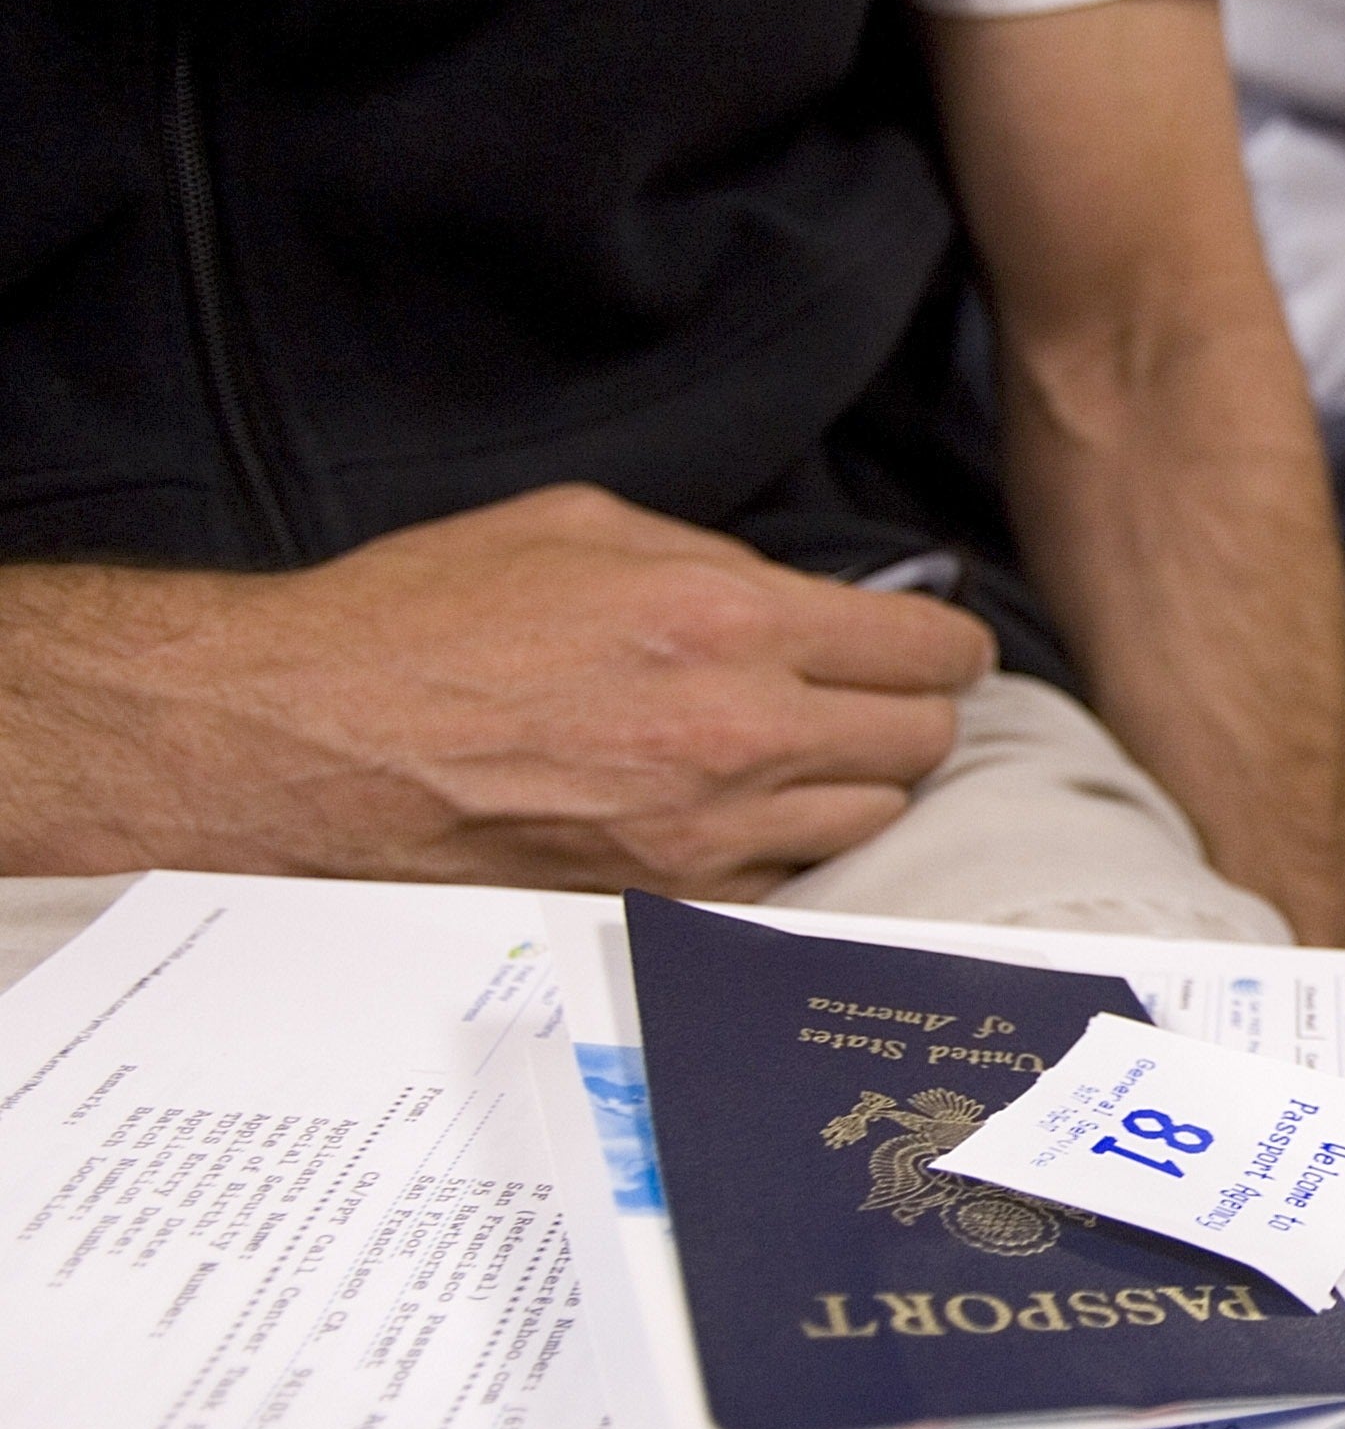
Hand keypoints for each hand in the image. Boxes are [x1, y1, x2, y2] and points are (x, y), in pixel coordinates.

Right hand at [0, 486, 993, 897]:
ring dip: (857, 785)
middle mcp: (739, 736)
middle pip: (920, 744)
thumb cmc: (425, 621)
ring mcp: (706, 832)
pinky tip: (747, 813)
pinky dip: (787, 847)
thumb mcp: (582, 529)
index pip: (925, 650)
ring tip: (812, 756)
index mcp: (729, 624)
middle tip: (879, 698)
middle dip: (914, 713)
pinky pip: (786, 880)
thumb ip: (715, 559)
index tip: (942, 649)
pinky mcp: (663, 899)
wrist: (310, 742)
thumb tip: (797, 594)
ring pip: (868, 820)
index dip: (949, 647)